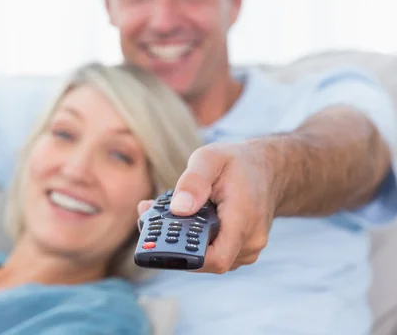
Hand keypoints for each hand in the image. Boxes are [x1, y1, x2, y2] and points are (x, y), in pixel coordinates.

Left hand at [138, 142, 276, 272]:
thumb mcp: (211, 158)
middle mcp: (249, 241)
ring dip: (182, 242)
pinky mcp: (239, 250)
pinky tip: (181, 219)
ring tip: (162, 215)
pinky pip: (212, 252)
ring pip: (207, 258)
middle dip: (173, 244)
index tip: (158, 242)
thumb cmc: (237, 162)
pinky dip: (193, 240)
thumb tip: (178, 209)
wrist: (268, 169)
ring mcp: (246, 249)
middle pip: (204, 260)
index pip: (216, 259)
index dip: (185, 257)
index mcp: (244, 219)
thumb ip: (194, 181)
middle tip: (149, 220)